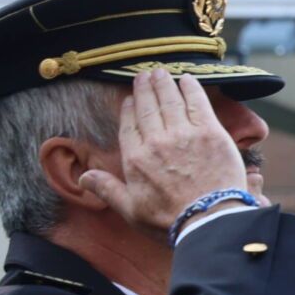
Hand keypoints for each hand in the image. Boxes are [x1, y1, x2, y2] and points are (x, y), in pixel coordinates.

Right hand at [77, 70, 251, 229]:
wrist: (208, 222)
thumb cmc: (170, 221)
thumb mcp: (131, 210)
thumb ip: (107, 189)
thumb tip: (84, 177)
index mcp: (136, 159)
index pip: (129, 126)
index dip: (129, 109)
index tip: (129, 99)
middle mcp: (157, 142)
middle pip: (148, 108)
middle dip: (145, 89)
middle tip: (144, 76)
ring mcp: (184, 135)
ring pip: (170, 101)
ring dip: (164, 84)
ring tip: (161, 73)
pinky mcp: (210, 133)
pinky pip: (198, 103)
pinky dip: (191, 88)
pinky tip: (187, 79)